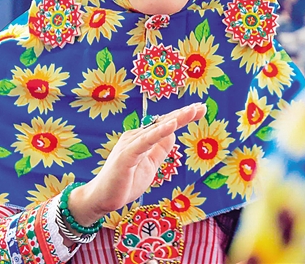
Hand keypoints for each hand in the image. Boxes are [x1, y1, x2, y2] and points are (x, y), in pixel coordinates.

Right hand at [67, 102, 205, 225]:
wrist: (102, 199)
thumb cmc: (126, 182)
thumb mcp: (151, 164)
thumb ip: (160, 149)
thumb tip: (173, 133)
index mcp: (142, 138)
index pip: (164, 124)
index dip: (181, 116)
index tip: (200, 109)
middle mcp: (136, 137)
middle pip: (163, 122)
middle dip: (183, 114)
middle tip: (201, 106)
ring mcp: (130, 144)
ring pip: (156, 129)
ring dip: (175, 119)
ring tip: (192, 111)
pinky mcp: (126, 155)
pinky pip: (145, 142)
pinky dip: (159, 133)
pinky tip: (172, 126)